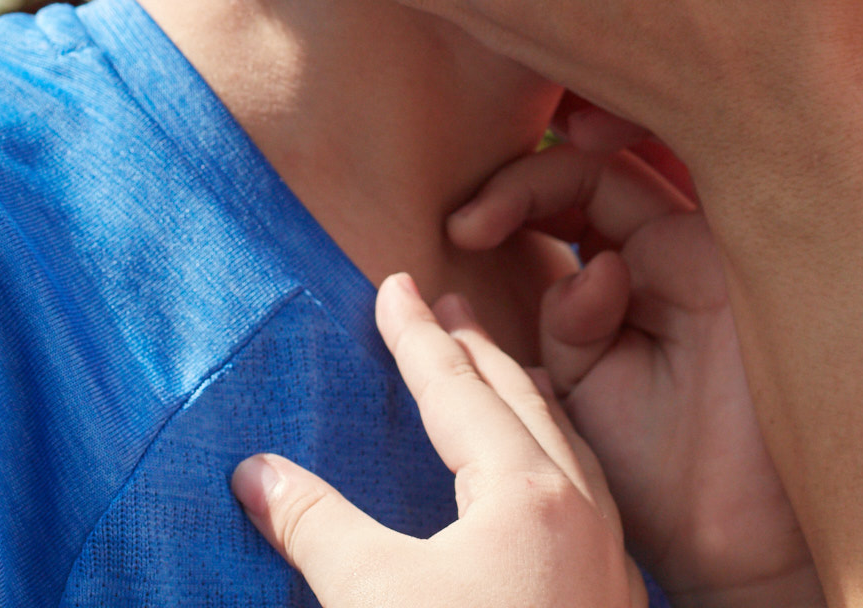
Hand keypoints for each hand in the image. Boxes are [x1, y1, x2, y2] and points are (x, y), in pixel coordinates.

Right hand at [233, 271, 646, 607]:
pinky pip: (585, 508)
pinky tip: (537, 494)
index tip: (392, 285)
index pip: (460, 389)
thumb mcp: (370, 599)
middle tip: (442, 311)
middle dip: (478, 354)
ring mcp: (608, 570)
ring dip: (522, 408)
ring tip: (491, 380)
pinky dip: (550, 470)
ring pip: (568, 455)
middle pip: (527, 405)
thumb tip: (255, 472)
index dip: (418, 336)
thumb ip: (316, 526)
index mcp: (527, 495)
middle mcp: (583, 518)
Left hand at [457, 111, 817, 607]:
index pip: (561, 210)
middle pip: (583, 176)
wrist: (722, 532)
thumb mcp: (581, 386)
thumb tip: (573, 268)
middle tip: (464, 226)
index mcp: (622, 286)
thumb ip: (564, 319)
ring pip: (615, 166)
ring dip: (544, 175)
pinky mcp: (722, 247)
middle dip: (515, 183)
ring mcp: (696, 245)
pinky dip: (598, 168)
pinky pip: (656, 179)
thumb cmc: (654, 471)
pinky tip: (549, 204)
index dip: (505, 208)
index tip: (449, 248)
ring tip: (483, 219)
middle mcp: (660, 255)